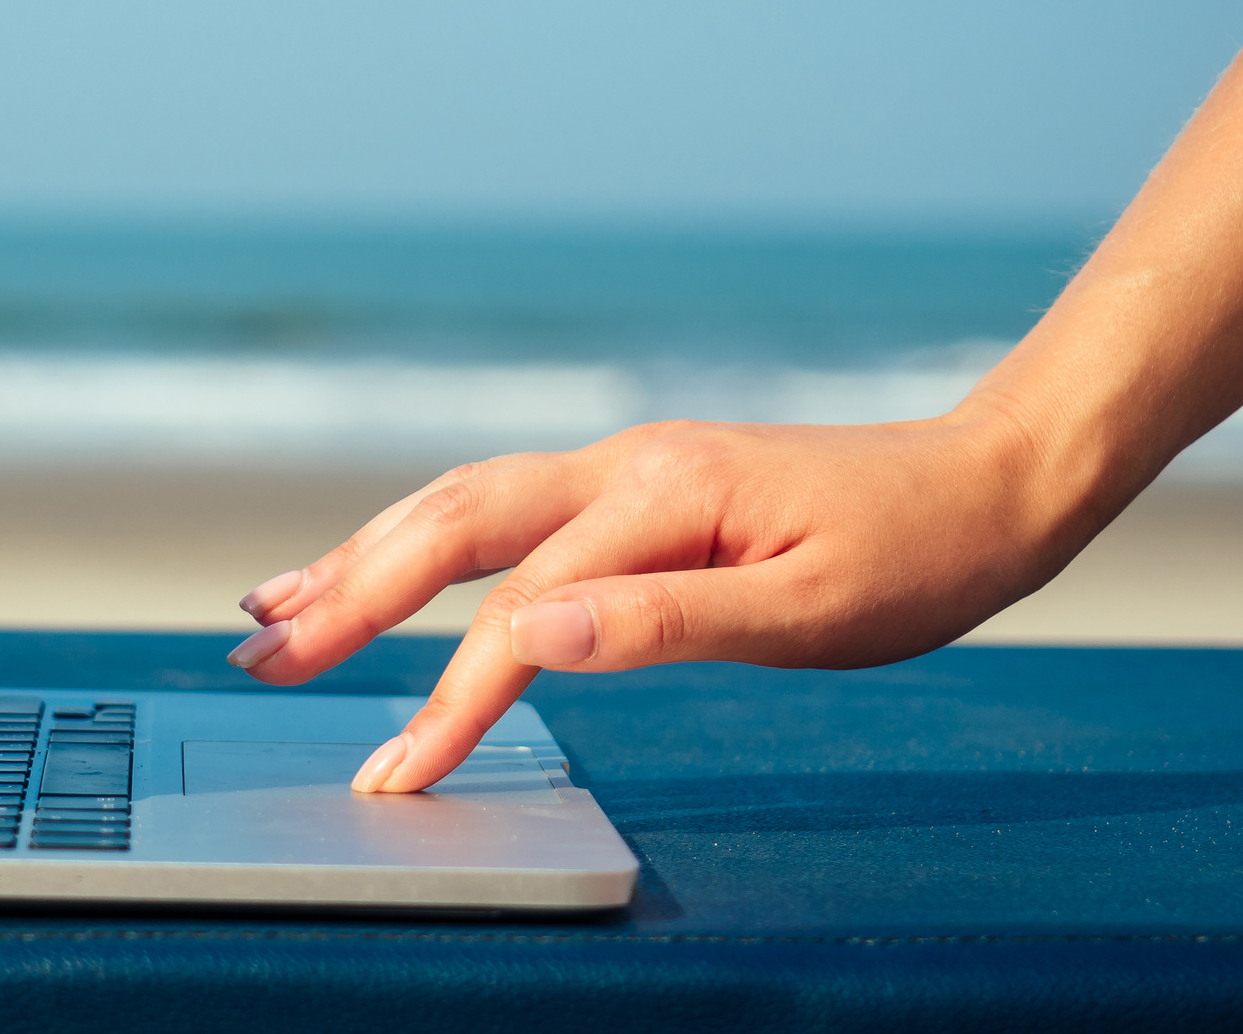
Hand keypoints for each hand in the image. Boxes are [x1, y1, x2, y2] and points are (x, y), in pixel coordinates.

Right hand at [226, 405, 1101, 792]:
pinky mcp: (637, 483)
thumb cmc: (913, 556)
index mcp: (656, 498)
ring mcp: (623, 465)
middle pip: (449, 522)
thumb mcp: (807, 611)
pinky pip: (502, 505)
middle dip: (346, 589)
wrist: (986, 479)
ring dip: (364, 549)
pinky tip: (394, 561)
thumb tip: (529, 638)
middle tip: (256, 652)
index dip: (446, 698)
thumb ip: (664, 624)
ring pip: (461, 500)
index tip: (391, 776)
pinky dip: (424, 535)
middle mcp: (620, 465)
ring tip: (277, 597)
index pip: (517, 613)